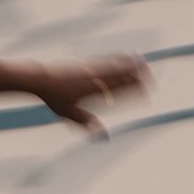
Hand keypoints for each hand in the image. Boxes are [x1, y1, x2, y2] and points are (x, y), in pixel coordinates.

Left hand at [32, 54, 150, 137]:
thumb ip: (87, 123)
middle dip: (137, 79)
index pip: (118, 92)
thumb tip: (105, 137)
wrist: (41, 79)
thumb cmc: (54, 98)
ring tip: (145, 65)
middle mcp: (94, 79)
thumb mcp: (69, 114)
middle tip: (152, 81)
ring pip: (116, 67)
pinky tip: (127, 56)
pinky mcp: (87, 64)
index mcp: (93, 91)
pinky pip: (108, 60)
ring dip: (131, 66)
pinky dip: (120, 59)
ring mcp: (92, 69)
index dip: (133, 92)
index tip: (146, 94)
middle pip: (120, 78)